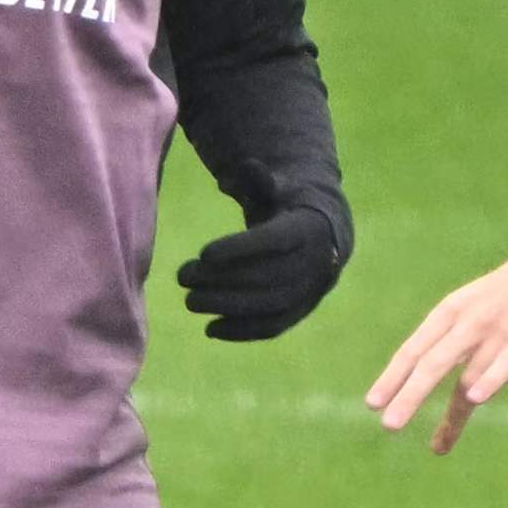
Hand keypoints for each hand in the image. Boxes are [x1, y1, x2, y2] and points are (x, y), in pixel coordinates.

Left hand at [178, 196, 352, 342]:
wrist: (325, 232)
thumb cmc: (288, 203)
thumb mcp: (277, 185)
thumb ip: (257, 180)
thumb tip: (233, 176)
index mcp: (310, 227)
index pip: (275, 241)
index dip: (240, 248)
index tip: (204, 253)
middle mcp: (316, 262)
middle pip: (267, 276)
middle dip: (222, 280)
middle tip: (182, 276)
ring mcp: (311, 291)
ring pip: (269, 306)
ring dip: (226, 307)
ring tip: (190, 301)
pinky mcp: (301, 312)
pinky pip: (273, 327)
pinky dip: (241, 332)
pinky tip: (210, 329)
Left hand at [366, 251, 507, 456]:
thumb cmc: (501, 301)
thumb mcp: (465, 311)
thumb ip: (441, 344)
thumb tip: (410, 383)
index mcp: (449, 314)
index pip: (414, 349)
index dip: (393, 377)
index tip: (373, 405)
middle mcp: (469, 323)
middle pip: (434, 363)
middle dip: (410, 396)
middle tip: (389, 426)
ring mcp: (500, 332)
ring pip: (469, 376)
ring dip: (453, 415)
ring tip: (437, 446)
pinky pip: (506, 362)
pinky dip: (491, 379)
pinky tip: (476, 398)